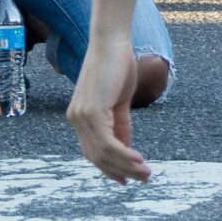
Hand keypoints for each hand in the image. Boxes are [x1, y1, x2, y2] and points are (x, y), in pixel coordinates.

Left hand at [67, 26, 151, 183]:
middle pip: (96, 157)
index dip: (110, 168)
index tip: (128, 180)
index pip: (93, 151)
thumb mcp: (120, 101)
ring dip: (126, 166)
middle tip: (144, 178)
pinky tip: (139, 158)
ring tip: (146, 172)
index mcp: (80, 116)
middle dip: (121, 171)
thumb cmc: (117, 65)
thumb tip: (128, 150)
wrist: (112, 40)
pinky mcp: (91, 111)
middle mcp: (76, 119)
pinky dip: (124, 154)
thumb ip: (120, 125)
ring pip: (102, 153)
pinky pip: (107, 143)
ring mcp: (81, 116)